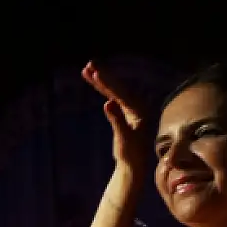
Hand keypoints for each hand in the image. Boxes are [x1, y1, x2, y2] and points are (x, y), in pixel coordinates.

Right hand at [83, 61, 150, 176]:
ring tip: (87, 69)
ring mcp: (131, 107)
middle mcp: (137, 104)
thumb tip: (108, 103)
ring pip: (114, 89)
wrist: (134, 163)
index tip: (96, 72)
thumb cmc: (130, 153)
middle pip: (118, 86)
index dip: (107, 82)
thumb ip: (117, 120)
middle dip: (103, 75)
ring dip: (101, 79)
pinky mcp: (124, 111)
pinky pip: (112, 95)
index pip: (120, 91)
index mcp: (139, 108)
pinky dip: (102, 88)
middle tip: (89, 64)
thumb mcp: (123, 138)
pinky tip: (95, 81)